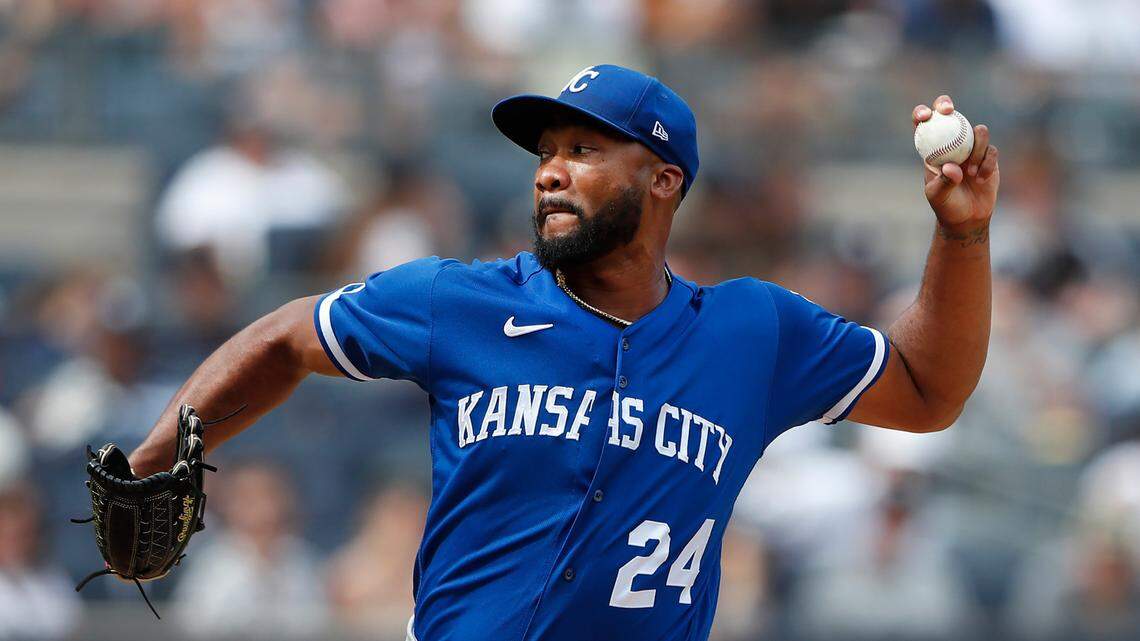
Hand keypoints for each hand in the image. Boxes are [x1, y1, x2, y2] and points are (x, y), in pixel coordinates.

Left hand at [913, 95, 999, 228]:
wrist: (967, 218)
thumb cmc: (946, 206)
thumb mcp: (937, 196)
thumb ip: (943, 182)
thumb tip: (952, 167)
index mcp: (932, 149)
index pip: (924, 125)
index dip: (922, 113)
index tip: (925, 115)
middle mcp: (951, 143)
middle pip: (949, 113)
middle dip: (946, 105)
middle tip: (949, 112)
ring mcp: (972, 148)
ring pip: (978, 131)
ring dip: (976, 151)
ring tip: (970, 174)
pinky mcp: (989, 157)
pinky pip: (991, 151)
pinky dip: (987, 164)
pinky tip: (980, 179)